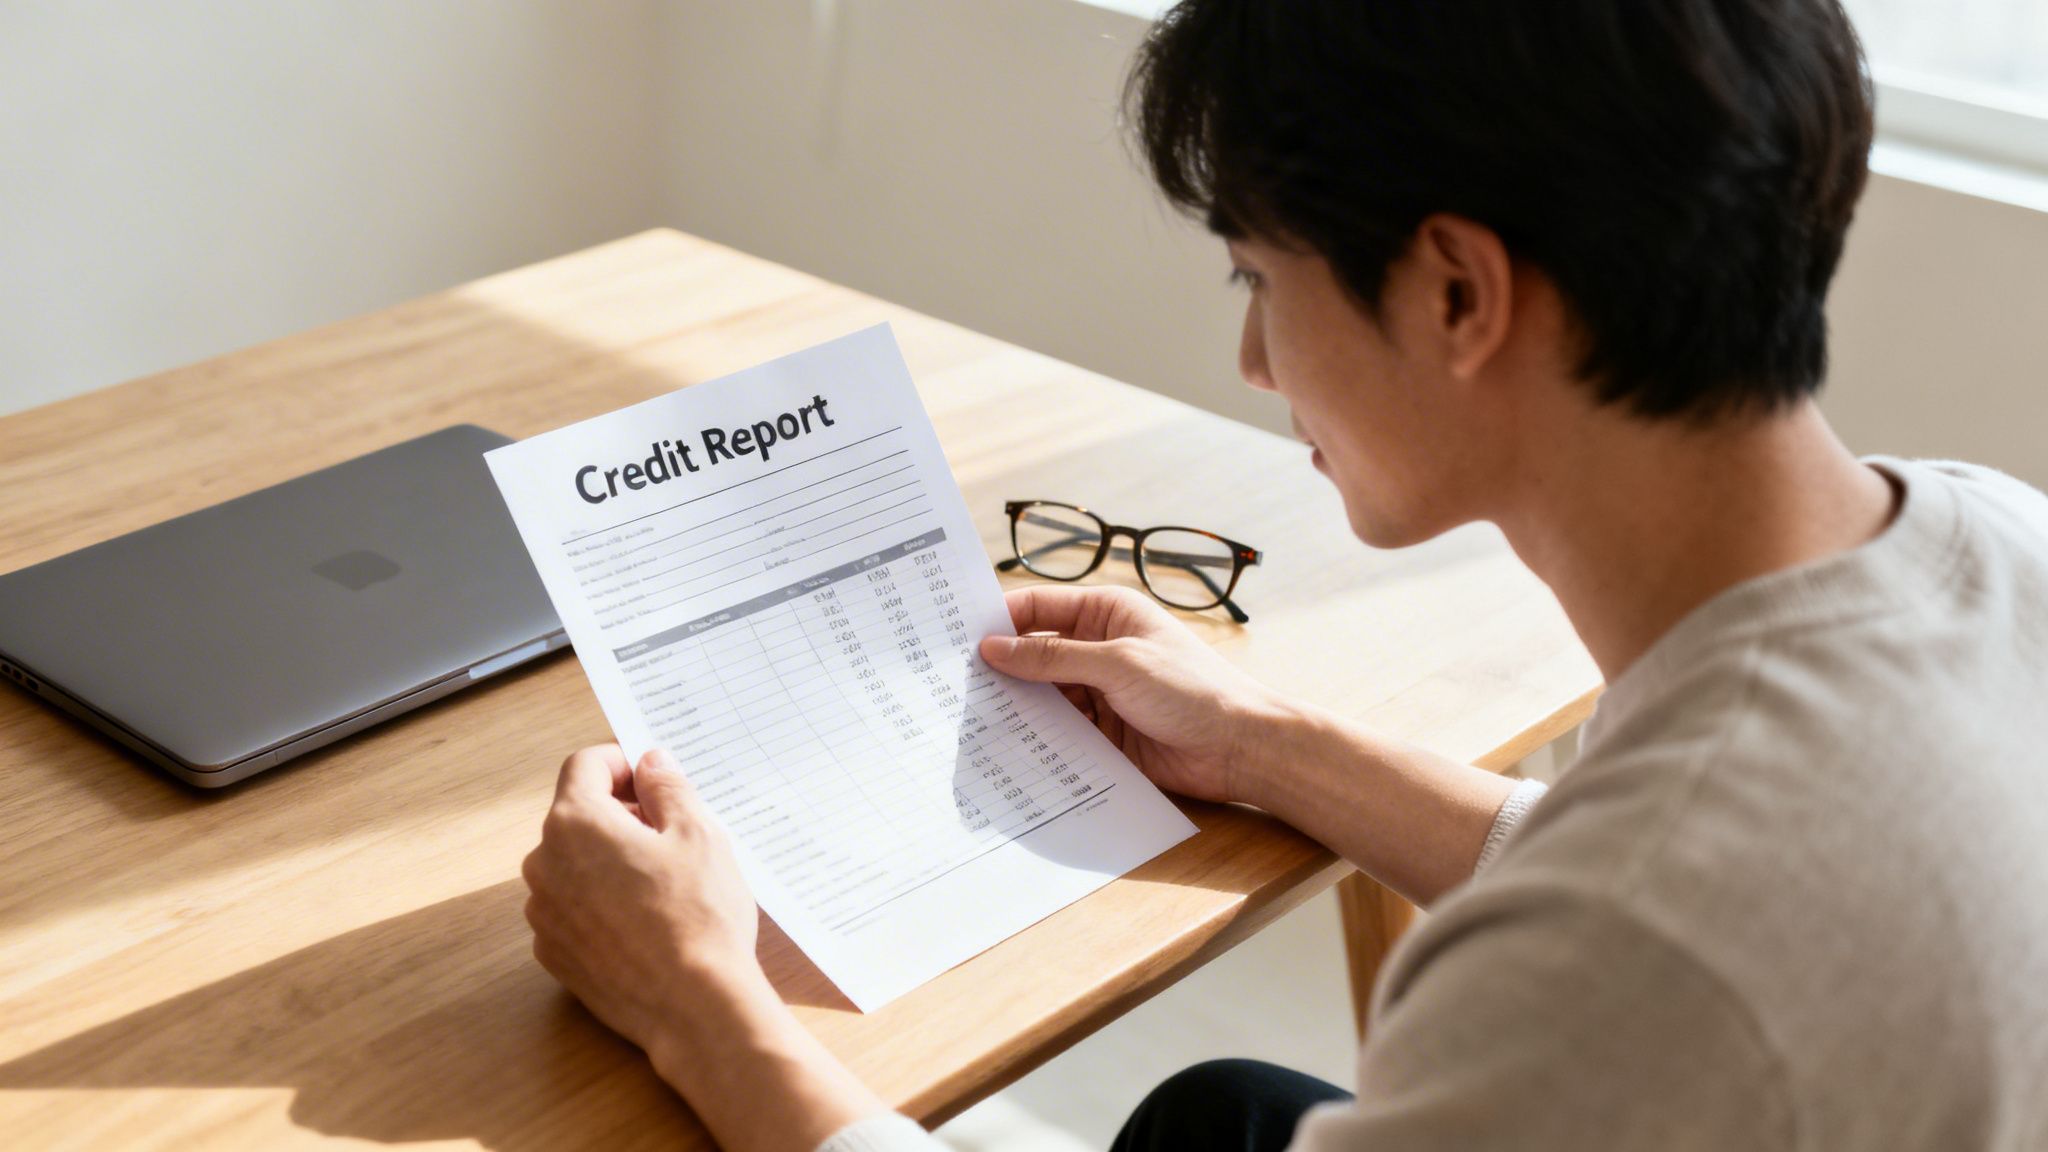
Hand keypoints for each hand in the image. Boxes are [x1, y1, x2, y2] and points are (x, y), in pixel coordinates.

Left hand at [522, 744, 763, 1061]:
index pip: (585, 765)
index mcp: (575, 823)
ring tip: (662, 883)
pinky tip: (645, 921)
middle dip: (619, 813)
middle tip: (670, 832)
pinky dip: (600, 903)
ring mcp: (544, 914)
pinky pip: (573, 908)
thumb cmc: (698, 916)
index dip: (622, 762)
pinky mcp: (554, 954)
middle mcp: (544, 864)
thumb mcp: (698, 834)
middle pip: (576, 815)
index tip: (652, 779)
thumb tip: (650, 763)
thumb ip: (667, 787)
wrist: (692, 1006)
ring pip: (573, 864)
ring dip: (609, 860)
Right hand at [978, 584, 1287, 805]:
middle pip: (1034, 653)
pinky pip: (1057, 731)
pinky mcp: (1101, 733)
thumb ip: (1054, 658)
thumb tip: (994, 648)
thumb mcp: (1119, 664)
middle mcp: (1099, 649)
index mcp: (1107, 613)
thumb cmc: (1194, 689)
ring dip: (1015, 705)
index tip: (958, 636)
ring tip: (969, 716)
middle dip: (1000, 667)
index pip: (1040, 607)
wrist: (1239, 748)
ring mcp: (1099, 692)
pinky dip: (1034, 737)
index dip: (1000, 619)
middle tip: (953, 681)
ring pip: (1042, 695)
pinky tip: (1004, 746)